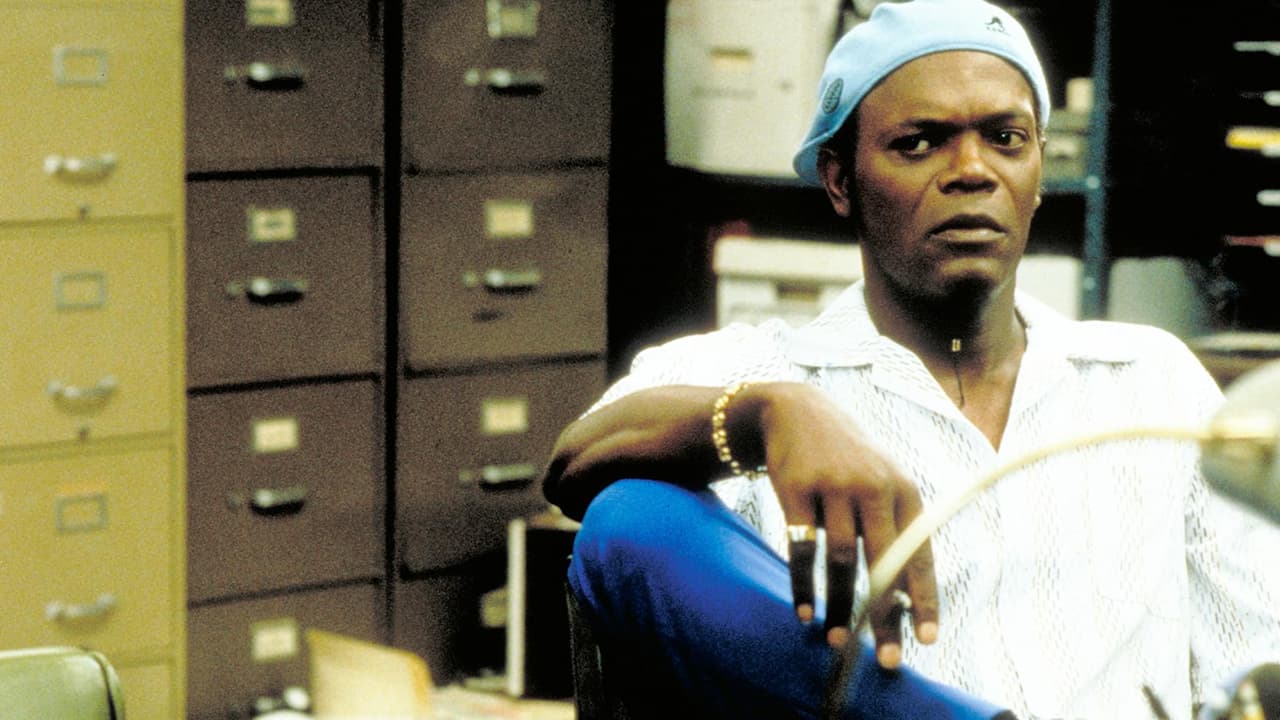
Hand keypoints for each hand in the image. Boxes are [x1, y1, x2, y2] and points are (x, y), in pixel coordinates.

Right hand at [753, 382, 938, 666]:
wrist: (796, 412)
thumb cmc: (847, 461)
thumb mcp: (881, 483)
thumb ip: (894, 532)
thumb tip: (901, 601)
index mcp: (904, 490)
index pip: (919, 554)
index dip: (923, 599)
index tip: (926, 640)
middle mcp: (873, 487)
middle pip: (882, 563)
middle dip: (885, 616)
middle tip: (888, 659)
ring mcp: (833, 486)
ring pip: (840, 561)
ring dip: (839, 606)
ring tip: (837, 639)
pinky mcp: (795, 488)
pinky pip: (802, 548)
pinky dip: (803, 585)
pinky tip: (804, 610)